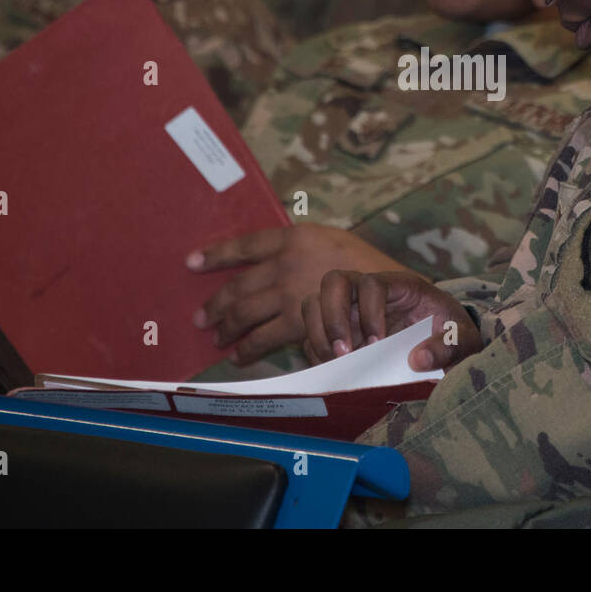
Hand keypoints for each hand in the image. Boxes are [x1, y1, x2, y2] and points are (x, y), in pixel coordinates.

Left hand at [187, 223, 409, 364]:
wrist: (399, 291)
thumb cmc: (369, 267)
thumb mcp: (332, 243)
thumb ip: (301, 251)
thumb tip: (272, 263)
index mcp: (295, 237)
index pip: (245, 244)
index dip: (216, 254)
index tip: (191, 262)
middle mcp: (288, 262)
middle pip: (239, 284)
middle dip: (216, 304)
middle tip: (200, 319)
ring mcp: (291, 291)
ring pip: (245, 312)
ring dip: (227, 328)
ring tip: (216, 338)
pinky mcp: (298, 322)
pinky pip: (262, 338)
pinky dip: (247, 348)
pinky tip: (239, 354)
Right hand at [301, 269, 482, 371]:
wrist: (444, 341)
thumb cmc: (451, 332)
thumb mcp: (463, 338)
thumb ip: (449, 346)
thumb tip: (418, 360)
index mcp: (400, 285)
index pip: (372, 283)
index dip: (369, 310)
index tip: (377, 343)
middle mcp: (367, 292)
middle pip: (334, 282)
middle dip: (333, 317)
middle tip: (344, 354)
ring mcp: (349, 310)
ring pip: (314, 303)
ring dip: (319, 334)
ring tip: (336, 365)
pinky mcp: (338, 331)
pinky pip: (312, 334)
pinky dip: (316, 352)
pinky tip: (334, 372)